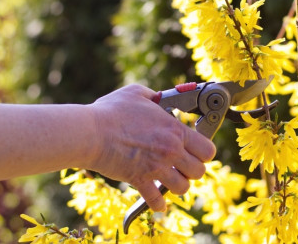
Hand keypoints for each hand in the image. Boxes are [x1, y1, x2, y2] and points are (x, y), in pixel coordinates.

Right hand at [87, 84, 215, 210]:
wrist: (90, 132)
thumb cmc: (111, 111)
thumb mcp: (136, 93)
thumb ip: (154, 96)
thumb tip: (159, 97)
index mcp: (174, 130)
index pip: (208, 149)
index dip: (204, 152)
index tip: (196, 151)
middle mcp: (171, 150)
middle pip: (199, 171)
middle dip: (192, 170)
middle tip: (182, 166)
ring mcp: (156, 167)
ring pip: (183, 188)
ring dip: (178, 185)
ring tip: (170, 180)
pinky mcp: (140, 180)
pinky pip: (156, 201)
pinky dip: (158, 204)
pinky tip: (158, 202)